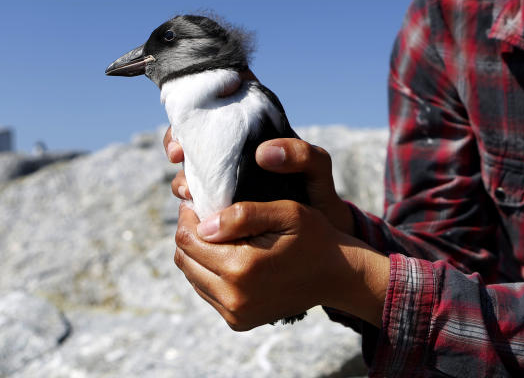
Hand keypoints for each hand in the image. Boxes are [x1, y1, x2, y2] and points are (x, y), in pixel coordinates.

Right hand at [163, 87, 354, 234]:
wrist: (319, 232)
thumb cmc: (319, 192)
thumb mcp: (317, 168)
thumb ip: (301, 154)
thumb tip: (262, 153)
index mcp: (257, 130)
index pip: (221, 103)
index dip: (199, 101)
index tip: (192, 115)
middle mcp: (236, 150)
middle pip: (194, 135)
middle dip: (177, 140)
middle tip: (178, 153)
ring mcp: (226, 177)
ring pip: (190, 167)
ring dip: (181, 174)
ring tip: (187, 188)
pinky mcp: (221, 203)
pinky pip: (195, 197)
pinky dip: (187, 198)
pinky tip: (190, 205)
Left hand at [173, 200, 388, 328]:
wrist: (338, 276)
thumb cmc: (314, 237)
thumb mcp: (287, 212)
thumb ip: (243, 214)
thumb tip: (203, 226)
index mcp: (241, 267)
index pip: (188, 239)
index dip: (189, 216)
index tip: (200, 202)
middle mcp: (233, 296)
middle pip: (185, 259)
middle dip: (190, 234)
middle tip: (207, 216)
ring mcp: (235, 313)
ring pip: (193, 277)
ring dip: (199, 254)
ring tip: (219, 235)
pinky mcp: (238, 321)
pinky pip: (207, 292)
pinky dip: (210, 272)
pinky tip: (230, 255)